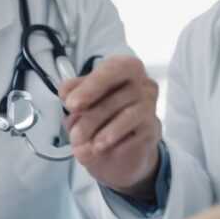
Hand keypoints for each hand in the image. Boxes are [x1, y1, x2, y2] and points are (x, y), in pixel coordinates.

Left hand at [59, 55, 160, 199]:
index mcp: (125, 68)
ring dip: (100, 132)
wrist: (120, 149)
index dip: (92, 85)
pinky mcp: (153, 129)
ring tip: (81, 145)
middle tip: (74, 132)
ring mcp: (150, 106)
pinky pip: (135, 135)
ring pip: (127, 115)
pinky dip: (114, 143)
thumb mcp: (84, 100)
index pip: (113, 68)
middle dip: (93, 114)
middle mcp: (143, 83)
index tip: (71, 103)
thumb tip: (66, 92)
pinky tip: (98, 149)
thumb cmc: (103, 115)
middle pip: (120, 93)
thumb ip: (74, 92)